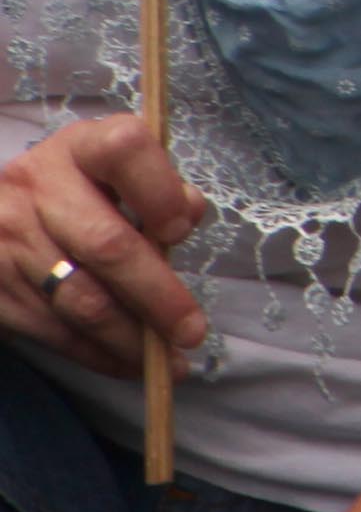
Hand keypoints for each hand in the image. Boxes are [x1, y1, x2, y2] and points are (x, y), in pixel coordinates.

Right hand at [0, 112, 204, 368]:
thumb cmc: (75, 191)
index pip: (125, 150)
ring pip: (81, 300)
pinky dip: (97, 354)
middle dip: (158, 296)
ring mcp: (10, 240)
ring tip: (167, 362)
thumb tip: (187, 217)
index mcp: (80, 148)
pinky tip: (126, 364)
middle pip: (106, 245)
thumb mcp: (112, 173)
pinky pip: (54, 330)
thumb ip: (157, 190)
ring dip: (130, 339)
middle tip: (192, 331)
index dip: (160, 192)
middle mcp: (38, 188)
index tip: (181, 231)